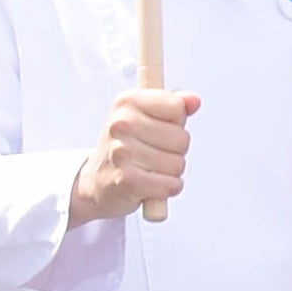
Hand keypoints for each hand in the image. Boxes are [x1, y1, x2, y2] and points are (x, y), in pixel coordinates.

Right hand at [70, 82, 196, 223]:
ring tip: (149, 170)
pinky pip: (171, 185)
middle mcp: (122, 123)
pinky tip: (151, 185)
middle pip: (182, 138)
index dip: (176, 123)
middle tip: (152, 154)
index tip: (158, 129)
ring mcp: (123, 152)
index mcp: (127, 101)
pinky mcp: (128, 180)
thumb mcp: (145, 117)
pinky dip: (167, 189)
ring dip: (170, 172)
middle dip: (175, 151)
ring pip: (178, 164)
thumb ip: (172, 105)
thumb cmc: (126, 147)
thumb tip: (195, 101)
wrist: (96, 182)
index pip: (177, 107)